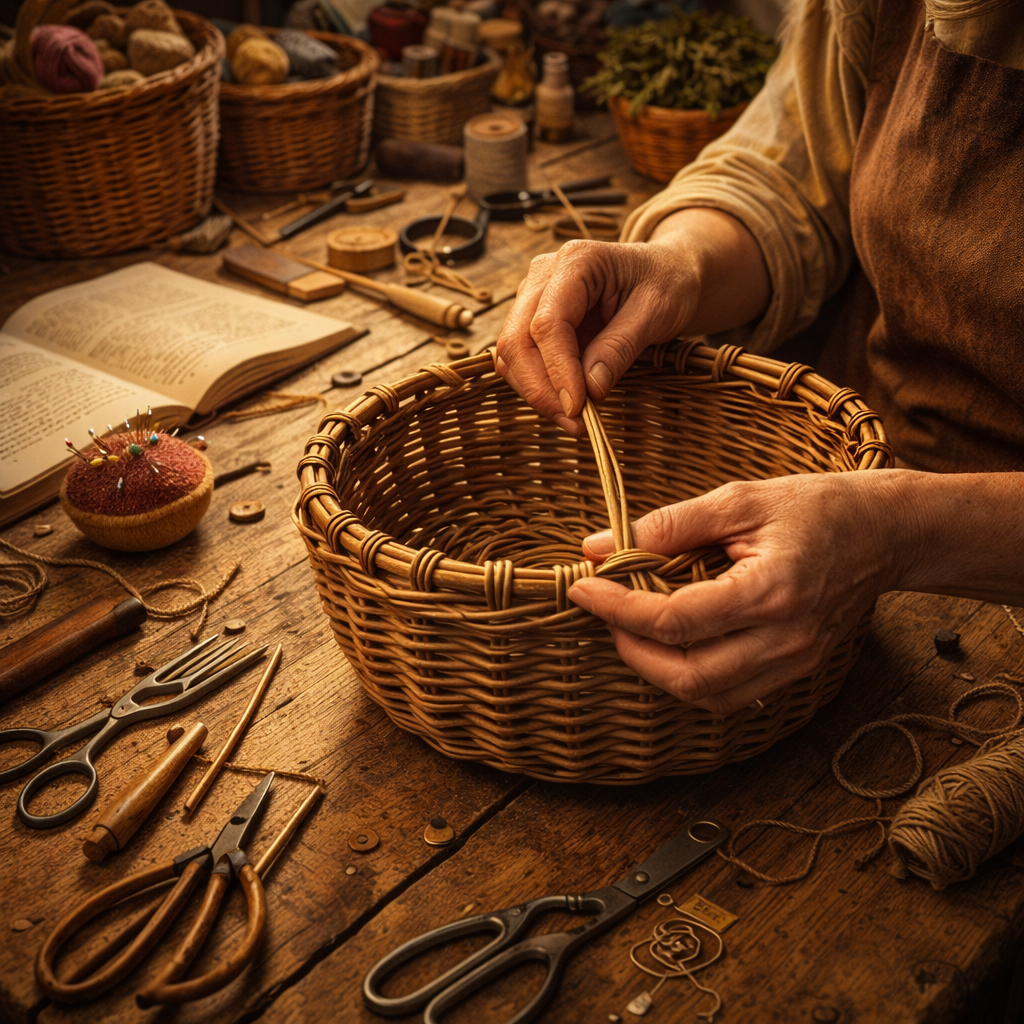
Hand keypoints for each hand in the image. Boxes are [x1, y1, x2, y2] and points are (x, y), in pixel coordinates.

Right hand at [494, 239, 699, 434]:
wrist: (668, 273)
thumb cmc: (667, 283)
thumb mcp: (657, 311)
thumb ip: (620, 347)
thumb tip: (590, 390)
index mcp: (576, 261)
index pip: (547, 323)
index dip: (557, 370)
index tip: (577, 407)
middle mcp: (544, 275)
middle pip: (517, 340)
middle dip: (540, 389)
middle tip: (575, 423)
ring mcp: (534, 297)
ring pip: (511, 355)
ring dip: (537, 393)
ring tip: (575, 420)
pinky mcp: (534, 321)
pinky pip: (522, 361)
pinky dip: (540, 387)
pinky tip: (568, 404)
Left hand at [568, 472, 913, 714]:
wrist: (885, 532)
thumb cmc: (816, 507)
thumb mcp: (739, 499)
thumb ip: (667, 525)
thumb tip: (600, 546)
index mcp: (772, 592)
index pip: (674, 620)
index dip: (617, 608)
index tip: (582, 586)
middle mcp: (785, 640)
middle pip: (686, 676)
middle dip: (631, 647)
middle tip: (605, 609)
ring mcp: (794, 662)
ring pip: (705, 695)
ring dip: (656, 667)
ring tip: (633, 624)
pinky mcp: (795, 669)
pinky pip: (729, 694)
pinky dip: (689, 674)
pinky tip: (672, 640)